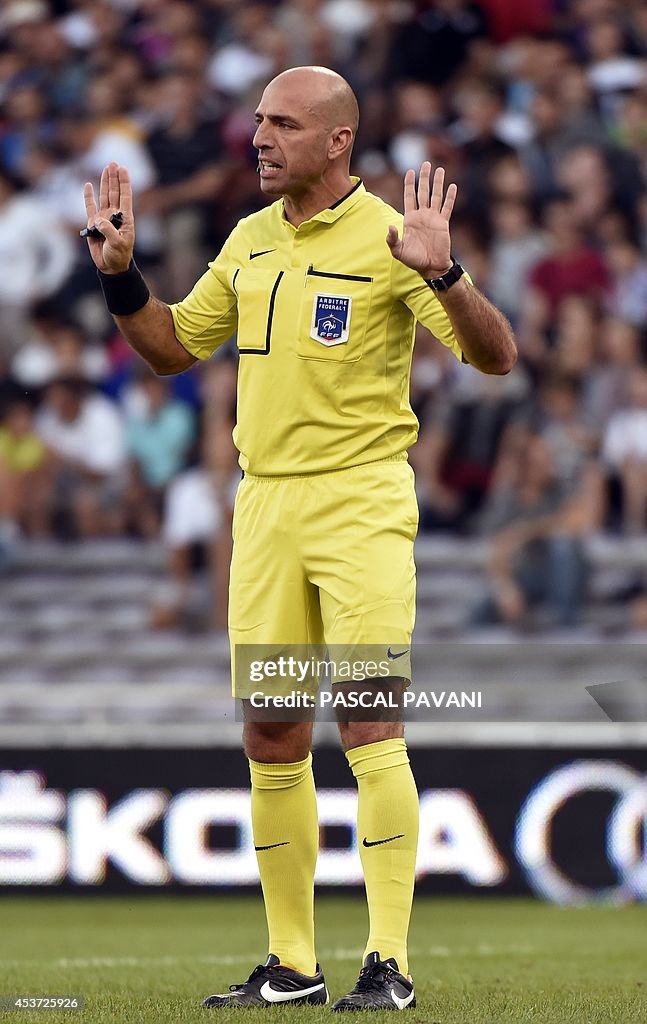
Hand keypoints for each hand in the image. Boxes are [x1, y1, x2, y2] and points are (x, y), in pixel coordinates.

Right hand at [83, 162, 134, 273]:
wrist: (111, 266)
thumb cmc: (119, 256)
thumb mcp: (118, 244)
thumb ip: (109, 231)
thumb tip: (98, 220)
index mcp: (125, 218)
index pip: (125, 196)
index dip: (124, 182)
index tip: (123, 168)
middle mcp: (115, 215)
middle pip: (114, 192)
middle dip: (114, 177)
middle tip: (113, 163)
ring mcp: (104, 218)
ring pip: (104, 196)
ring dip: (105, 182)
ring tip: (106, 168)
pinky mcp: (93, 223)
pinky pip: (90, 207)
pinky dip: (88, 197)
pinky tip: (88, 186)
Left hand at [386, 162, 456, 277]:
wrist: (431, 267)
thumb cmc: (413, 260)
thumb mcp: (398, 251)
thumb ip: (392, 239)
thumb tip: (390, 226)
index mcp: (410, 219)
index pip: (409, 196)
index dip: (409, 184)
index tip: (410, 171)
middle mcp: (422, 215)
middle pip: (423, 192)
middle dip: (424, 178)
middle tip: (425, 163)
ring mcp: (433, 218)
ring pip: (436, 196)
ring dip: (438, 183)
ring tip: (440, 169)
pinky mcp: (443, 223)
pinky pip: (447, 207)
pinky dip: (450, 197)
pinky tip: (452, 186)